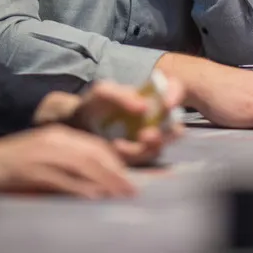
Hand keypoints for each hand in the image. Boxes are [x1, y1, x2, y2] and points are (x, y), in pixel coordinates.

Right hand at [0, 121, 134, 198]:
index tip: (132, 180)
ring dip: (106, 181)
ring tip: (122, 197)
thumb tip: (93, 185)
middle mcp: (55, 139)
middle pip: (95, 154)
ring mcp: (43, 153)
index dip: (117, 162)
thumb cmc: (9, 164)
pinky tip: (94, 200)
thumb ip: (65, 165)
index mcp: (60, 134)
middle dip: (117, 173)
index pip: (96, 146)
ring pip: (84, 165)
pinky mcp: (31, 169)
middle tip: (134, 192)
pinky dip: (81, 190)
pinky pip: (62, 179)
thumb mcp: (42, 158)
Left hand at [68, 79, 184, 164]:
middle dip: (168, 134)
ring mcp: (146, 140)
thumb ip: (122, 95)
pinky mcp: (136, 158)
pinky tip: (115, 148)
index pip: (173, 94)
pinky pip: (141, 160)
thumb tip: (144, 107)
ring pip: (158, 148)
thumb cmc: (93, 104)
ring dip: (144, 149)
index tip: (168, 103)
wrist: (76, 126)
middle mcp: (154, 120)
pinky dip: (129, 155)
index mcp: (150, 100)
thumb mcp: (103, 92)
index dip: (175, 95)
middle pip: (175, 129)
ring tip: (119, 144)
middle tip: (147, 135)